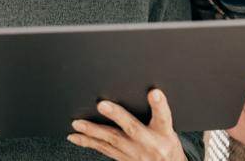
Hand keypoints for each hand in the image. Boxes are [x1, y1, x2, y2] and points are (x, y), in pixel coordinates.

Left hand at [68, 89, 186, 160]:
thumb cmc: (166, 146)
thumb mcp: (169, 129)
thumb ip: (157, 112)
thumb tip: (148, 90)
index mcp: (163, 132)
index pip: (163, 117)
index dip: (159, 105)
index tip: (154, 93)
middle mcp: (148, 143)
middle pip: (132, 128)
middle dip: (117, 116)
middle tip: (102, 105)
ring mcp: (135, 153)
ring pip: (112, 140)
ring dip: (93, 131)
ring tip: (78, 123)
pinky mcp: (123, 159)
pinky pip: (104, 149)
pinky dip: (88, 142)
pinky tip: (75, 136)